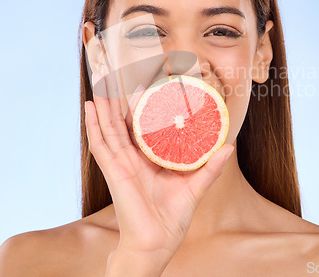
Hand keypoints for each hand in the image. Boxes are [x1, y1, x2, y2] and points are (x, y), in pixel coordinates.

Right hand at [84, 64, 233, 258]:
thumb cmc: (172, 219)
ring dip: (103, 105)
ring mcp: (120, 164)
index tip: (143, 85)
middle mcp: (132, 159)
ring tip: (100, 80)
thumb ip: (210, 167)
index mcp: (148, 161)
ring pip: (108, 127)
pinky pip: (100, 145)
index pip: (141, 127)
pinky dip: (93, 125)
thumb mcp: (195, 187)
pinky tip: (90, 107)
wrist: (157, 244)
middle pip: (121, 123)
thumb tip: (229, 146)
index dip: (140, 107)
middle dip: (117, 99)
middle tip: (115, 74)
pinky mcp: (113, 172)